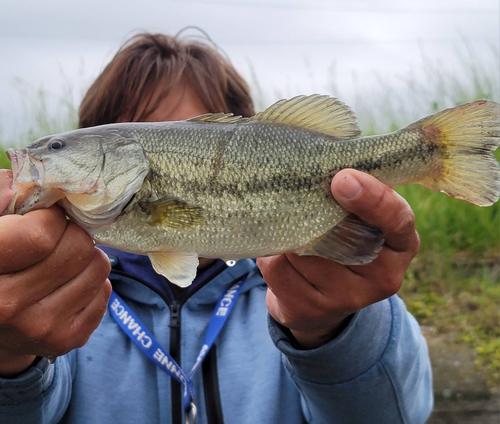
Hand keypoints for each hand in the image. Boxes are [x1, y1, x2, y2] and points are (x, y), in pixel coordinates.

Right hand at [0, 170, 111, 375]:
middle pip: (77, 248)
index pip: (41, 234)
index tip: (46, 216)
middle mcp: (8, 304)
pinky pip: (105, 290)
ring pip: (98, 266)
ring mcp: (40, 327)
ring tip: (62, 260)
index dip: (51, 217)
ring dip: (86, 255)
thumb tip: (45, 182)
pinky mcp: (66, 339)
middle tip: (58, 236)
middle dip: (73, 232)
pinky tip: (67, 284)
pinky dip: (92, 280)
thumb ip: (4, 195)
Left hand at [258, 169, 419, 348]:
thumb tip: (323, 158)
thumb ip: (355, 194)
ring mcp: (347, 298)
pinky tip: (277, 249)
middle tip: (296, 188)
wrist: (318, 300)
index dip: (373, 199)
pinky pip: (279, 269)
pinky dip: (271, 253)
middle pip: (343, 235)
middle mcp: (382, 276)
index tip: (342, 178)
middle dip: (314, 209)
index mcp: (401, 244)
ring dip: (287, 231)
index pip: (398, 220)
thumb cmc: (342, 241)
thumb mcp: (361, 219)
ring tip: (287, 224)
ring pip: (305, 251)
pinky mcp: (313, 310)